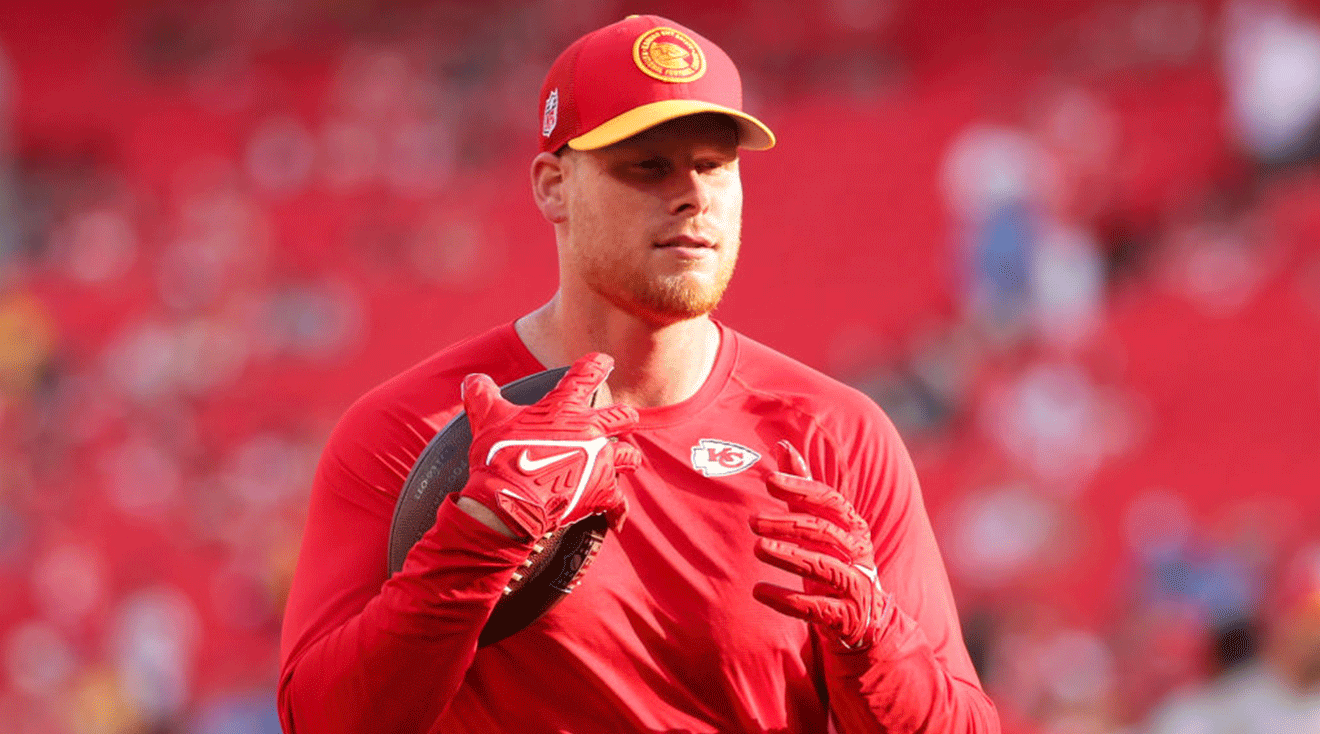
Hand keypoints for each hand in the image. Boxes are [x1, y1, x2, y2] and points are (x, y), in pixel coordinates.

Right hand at [459, 353, 641, 540]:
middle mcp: (589, 430)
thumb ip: (482, 394)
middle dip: (624, 417)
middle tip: (625, 418)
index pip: (587, 374)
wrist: (508, 500)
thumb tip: (473, 379)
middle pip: (622, 416)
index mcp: (564, 407)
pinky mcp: (600, 492)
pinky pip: (618, 502)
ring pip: (628, 456)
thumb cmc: (499, 456)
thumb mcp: (486, 418)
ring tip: (628, 460)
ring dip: (627, 458)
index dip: (598, 365)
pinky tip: (615, 517)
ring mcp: (599, 461)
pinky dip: (617, 509)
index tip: (605, 361)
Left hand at [750, 441, 884, 650]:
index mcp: (854, 527)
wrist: (866, 622)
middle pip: (824, 532)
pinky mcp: (846, 617)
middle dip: (787, 524)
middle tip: (752, 521)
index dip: (801, 488)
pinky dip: (786, 600)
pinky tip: (759, 591)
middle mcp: (859, 553)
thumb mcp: (821, 527)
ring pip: (823, 567)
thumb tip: (783, 446)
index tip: (770, 481)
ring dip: (788, 556)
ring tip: (757, 548)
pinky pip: (816, 608)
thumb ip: (803, 491)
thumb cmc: (835, 563)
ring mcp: (856, 586)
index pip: (830, 501)